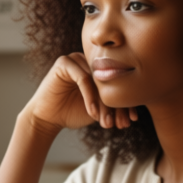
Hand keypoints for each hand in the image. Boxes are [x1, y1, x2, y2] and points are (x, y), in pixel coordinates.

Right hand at [22, 52, 137, 132]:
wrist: (47, 119)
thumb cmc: (72, 113)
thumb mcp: (99, 110)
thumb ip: (113, 105)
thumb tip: (135, 113)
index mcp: (98, 68)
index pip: (117, 82)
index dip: (126, 102)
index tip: (132, 119)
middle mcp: (88, 61)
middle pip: (109, 80)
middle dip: (117, 105)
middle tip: (122, 123)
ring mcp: (76, 59)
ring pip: (97, 81)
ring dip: (104, 104)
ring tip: (106, 121)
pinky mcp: (64, 63)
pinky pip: (83, 78)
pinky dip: (90, 97)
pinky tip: (92, 113)